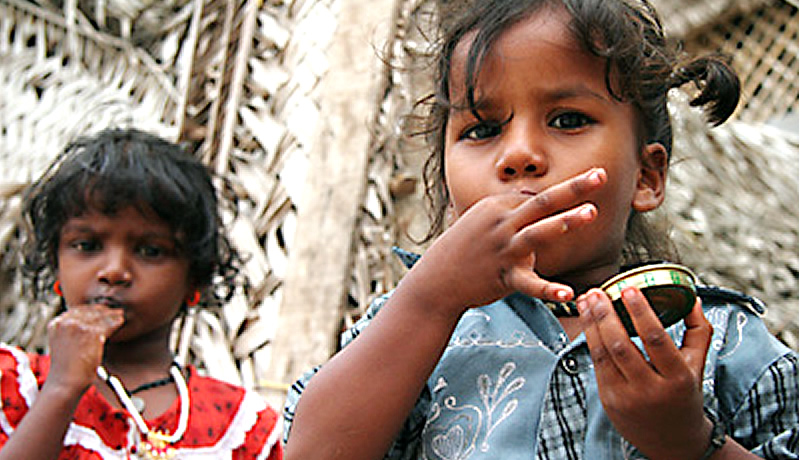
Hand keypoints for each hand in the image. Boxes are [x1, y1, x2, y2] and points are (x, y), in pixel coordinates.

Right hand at [46, 304, 123, 393]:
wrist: (65, 383)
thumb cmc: (67, 368)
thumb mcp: (64, 344)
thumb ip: (72, 331)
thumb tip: (90, 322)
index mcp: (56, 324)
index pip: (78, 310)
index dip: (92, 310)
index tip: (102, 311)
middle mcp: (66, 322)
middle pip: (90, 311)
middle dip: (104, 311)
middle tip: (115, 311)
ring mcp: (78, 327)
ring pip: (101, 317)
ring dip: (112, 316)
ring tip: (120, 316)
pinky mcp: (92, 334)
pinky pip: (108, 325)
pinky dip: (115, 323)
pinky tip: (120, 322)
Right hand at [405, 168, 605, 318]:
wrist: (436, 280)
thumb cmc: (463, 248)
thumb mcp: (482, 220)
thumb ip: (511, 211)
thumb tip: (537, 202)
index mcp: (497, 206)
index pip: (536, 197)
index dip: (565, 193)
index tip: (593, 180)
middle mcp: (501, 223)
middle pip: (542, 201)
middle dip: (573, 188)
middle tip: (601, 175)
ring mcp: (503, 249)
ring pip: (538, 232)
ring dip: (565, 221)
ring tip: (592, 213)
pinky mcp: (504, 276)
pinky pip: (529, 283)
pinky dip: (548, 290)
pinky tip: (568, 294)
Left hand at [578, 287, 713, 459]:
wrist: (673, 441)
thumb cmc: (685, 395)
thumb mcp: (698, 365)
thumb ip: (698, 330)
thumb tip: (691, 297)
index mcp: (677, 379)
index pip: (656, 339)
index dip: (640, 312)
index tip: (628, 288)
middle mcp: (650, 389)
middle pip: (622, 346)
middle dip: (605, 315)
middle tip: (597, 291)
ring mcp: (626, 396)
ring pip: (603, 353)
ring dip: (591, 323)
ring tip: (587, 300)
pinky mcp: (608, 399)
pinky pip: (597, 364)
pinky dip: (590, 339)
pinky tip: (588, 321)